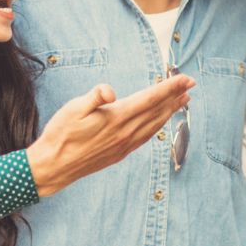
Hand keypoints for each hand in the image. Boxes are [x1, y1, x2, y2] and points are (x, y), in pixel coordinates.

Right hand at [26, 75, 195, 195]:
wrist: (54, 167)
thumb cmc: (61, 134)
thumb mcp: (72, 109)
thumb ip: (94, 97)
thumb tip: (110, 90)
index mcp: (116, 118)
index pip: (150, 99)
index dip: (169, 87)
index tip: (184, 78)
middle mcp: (125, 133)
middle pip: (158, 111)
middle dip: (176, 96)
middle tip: (191, 84)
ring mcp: (124, 145)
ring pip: (155, 125)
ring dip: (171, 111)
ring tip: (183, 101)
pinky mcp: (120, 153)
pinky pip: (146, 137)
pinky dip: (158, 127)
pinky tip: (161, 123)